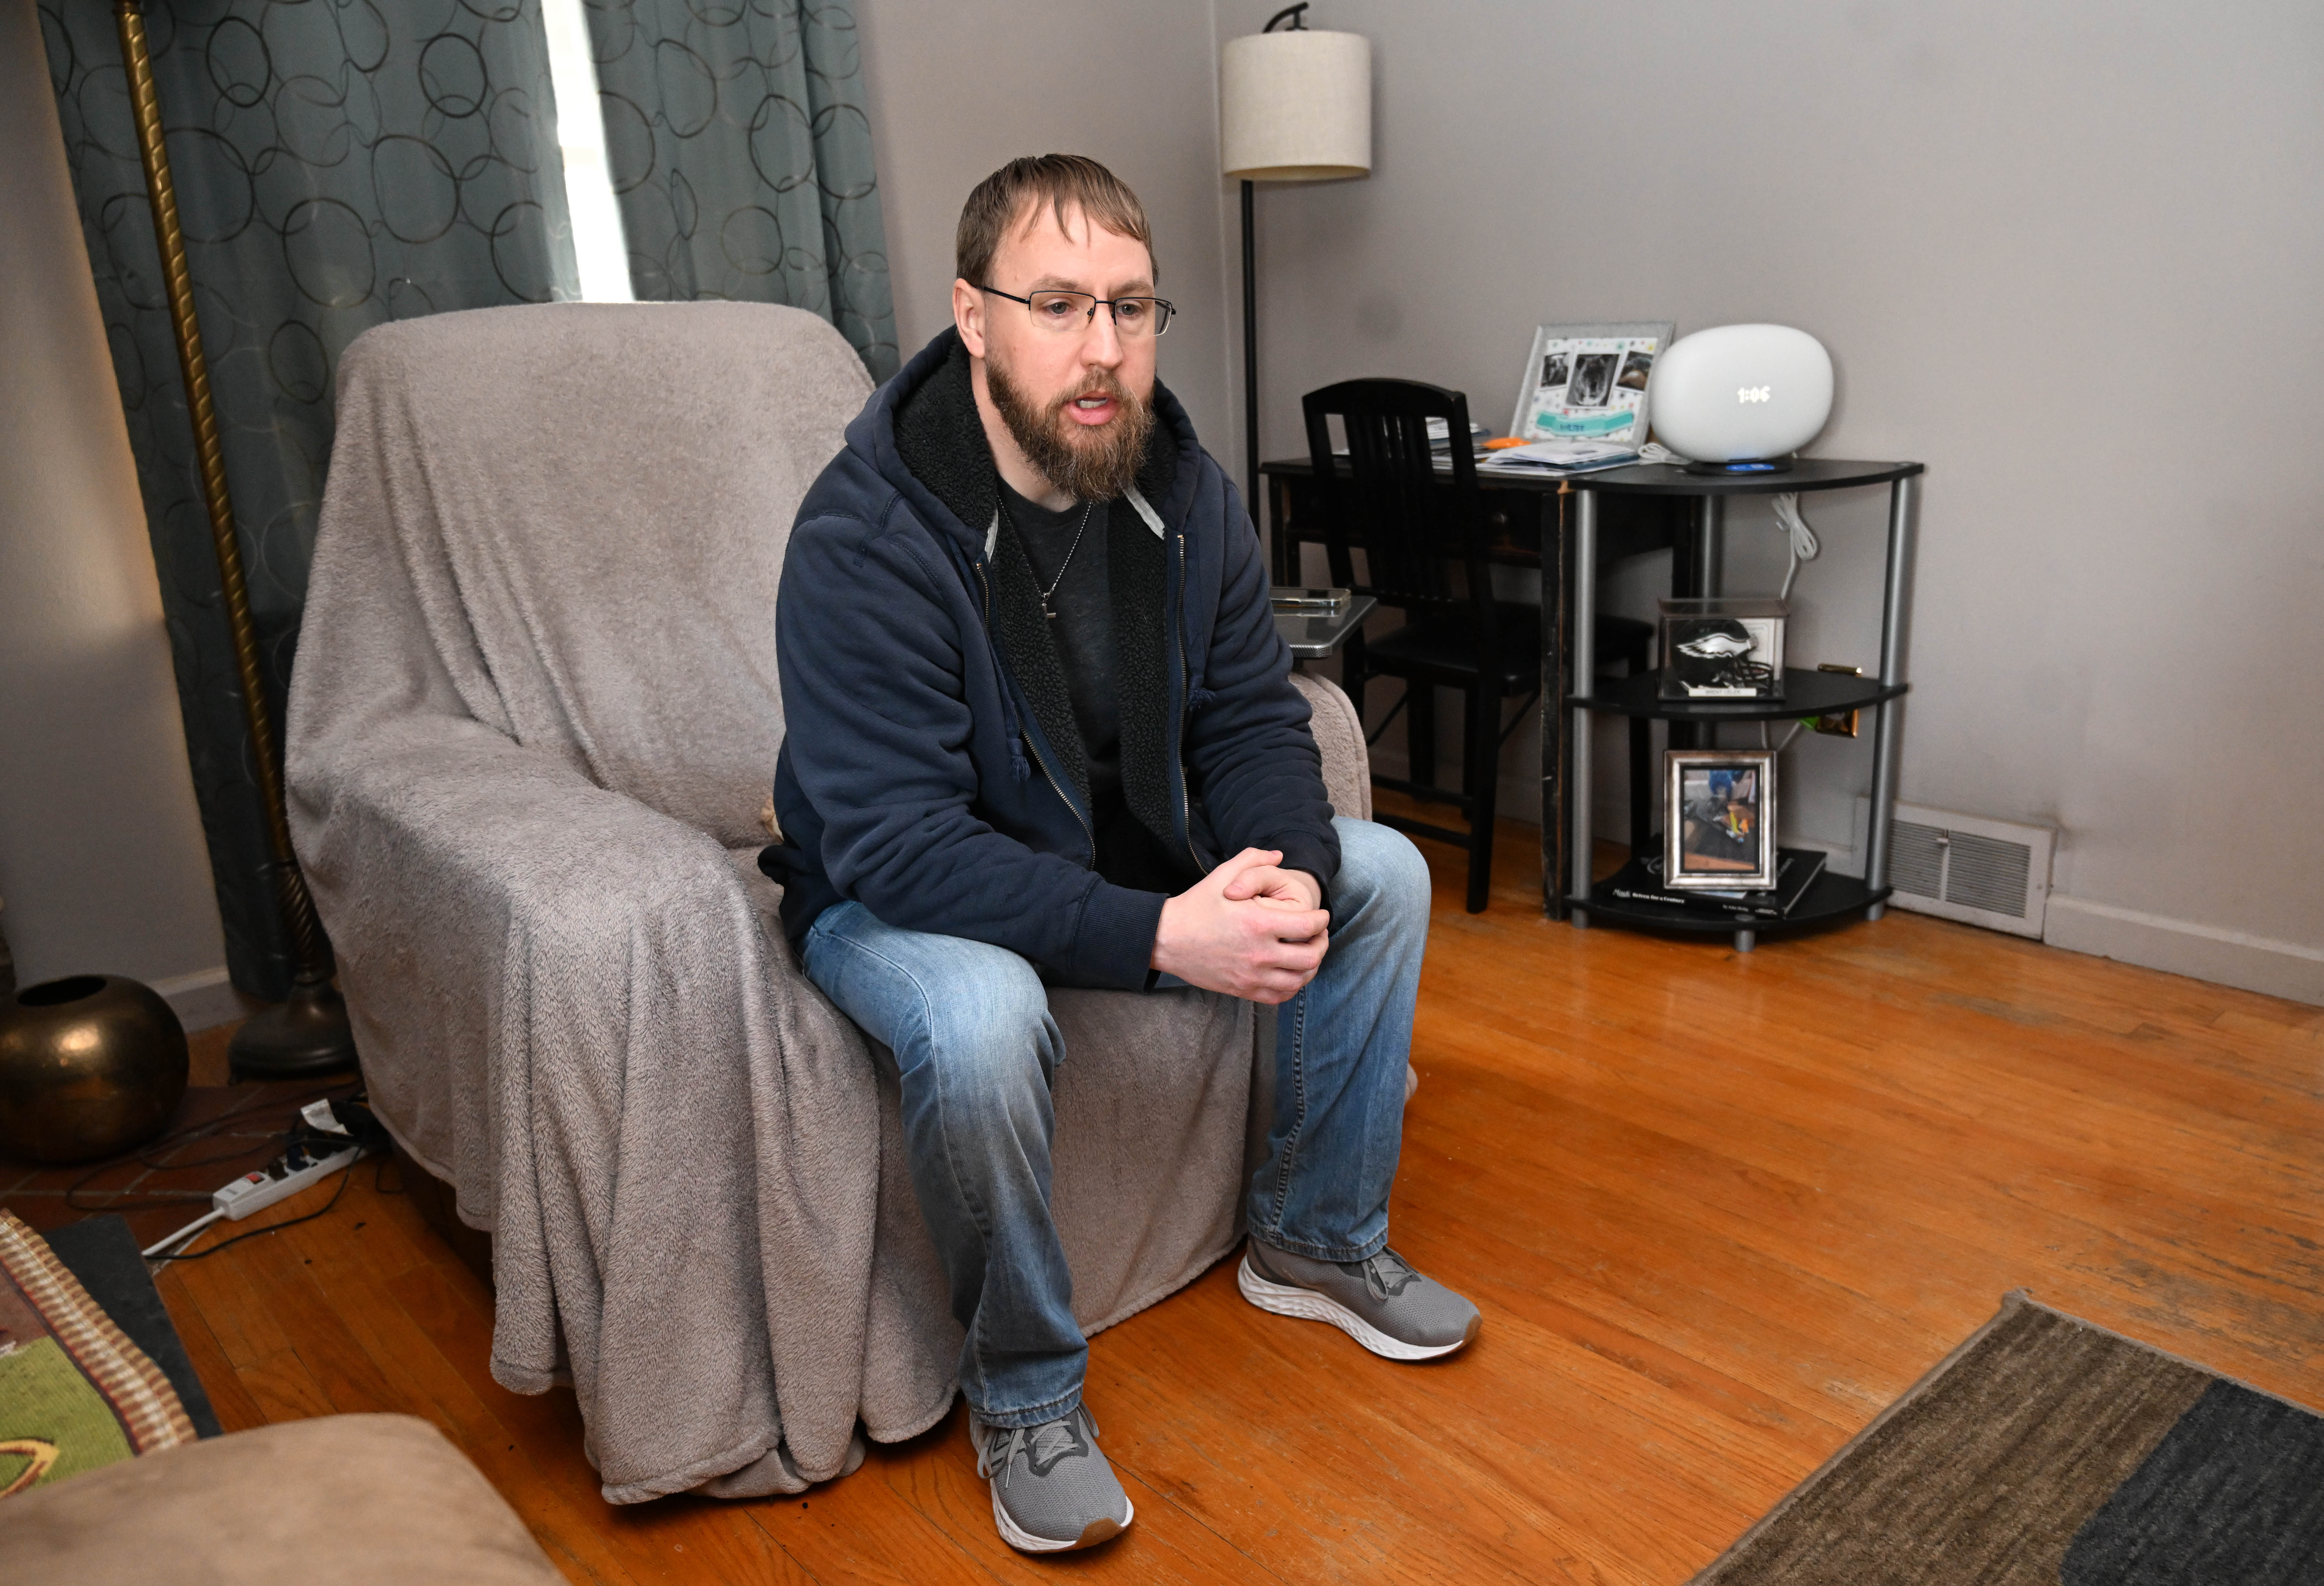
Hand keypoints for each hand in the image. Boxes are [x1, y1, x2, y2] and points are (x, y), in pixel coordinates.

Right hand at [1150, 848, 1329, 1003]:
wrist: (1167, 940)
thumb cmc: (1196, 906)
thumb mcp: (1222, 875)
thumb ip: (1253, 860)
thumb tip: (1279, 855)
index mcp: (1258, 924)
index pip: (1308, 926)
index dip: (1321, 919)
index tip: (1321, 915)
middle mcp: (1259, 954)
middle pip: (1310, 957)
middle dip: (1322, 944)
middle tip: (1320, 934)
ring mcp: (1251, 976)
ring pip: (1299, 980)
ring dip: (1311, 967)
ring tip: (1309, 953)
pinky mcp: (1243, 990)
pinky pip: (1279, 997)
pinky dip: (1292, 986)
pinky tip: (1291, 973)